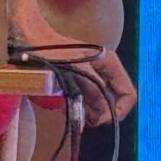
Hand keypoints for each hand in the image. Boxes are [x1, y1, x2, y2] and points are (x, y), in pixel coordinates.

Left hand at [8, 0, 135, 127]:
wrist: (31, 40)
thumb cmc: (53, 51)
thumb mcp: (76, 70)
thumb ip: (94, 90)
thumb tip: (105, 113)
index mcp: (109, 64)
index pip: (129, 94)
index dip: (119, 111)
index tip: (100, 120)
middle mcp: (104, 72)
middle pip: (113, 102)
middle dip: (99, 112)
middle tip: (82, 115)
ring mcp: (92, 78)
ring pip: (99, 105)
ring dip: (87, 111)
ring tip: (70, 107)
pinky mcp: (79, 83)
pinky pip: (85, 102)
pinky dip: (77, 107)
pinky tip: (64, 104)